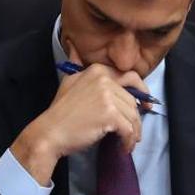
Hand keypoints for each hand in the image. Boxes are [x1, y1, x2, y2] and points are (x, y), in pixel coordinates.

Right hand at [9, 40, 151, 184]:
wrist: (50, 132)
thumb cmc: (61, 112)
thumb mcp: (69, 82)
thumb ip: (79, 68)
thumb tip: (74, 47)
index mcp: (97, 70)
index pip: (131, 77)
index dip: (141, 91)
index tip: (144, 104)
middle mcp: (104, 79)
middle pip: (133, 100)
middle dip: (137, 116)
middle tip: (136, 129)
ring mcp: (108, 96)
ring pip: (133, 116)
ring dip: (134, 132)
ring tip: (128, 141)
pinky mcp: (110, 115)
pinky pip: (129, 130)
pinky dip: (129, 141)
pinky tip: (124, 146)